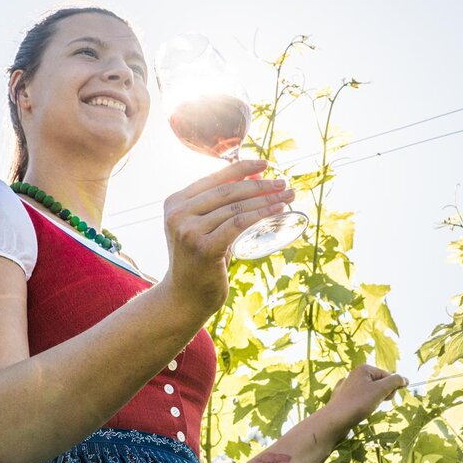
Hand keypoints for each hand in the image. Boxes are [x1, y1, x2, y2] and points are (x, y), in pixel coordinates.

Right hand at [161, 159, 294, 317]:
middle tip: (283, 183)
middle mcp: (178, 213)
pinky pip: (239, 224)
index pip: (214, 178)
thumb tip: (256, 179)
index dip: (242, 168)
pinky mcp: (203, 247)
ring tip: (287, 197)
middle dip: (260, 185)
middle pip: (228, 191)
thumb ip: (220, 207)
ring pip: (236, 208)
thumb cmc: (200, 262)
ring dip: (266, 200)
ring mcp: (188, 230)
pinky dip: (261, 215)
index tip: (266, 164)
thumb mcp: (203, 228)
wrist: (184, 298)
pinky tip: (277, 212)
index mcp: (175, 202)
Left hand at [320, 364, 407, 431]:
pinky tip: (357, 410)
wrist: (334, 420)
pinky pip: (360, 400)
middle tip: (374, 403)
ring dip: (374, 401)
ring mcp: (347, 386)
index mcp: (363, 368)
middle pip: (379, 383)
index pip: (387, 375)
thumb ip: (394, 382)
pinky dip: (363, 406)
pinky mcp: (343, 398)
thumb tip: (405, 379)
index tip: (387, 398)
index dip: (391, 388)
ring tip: (365, 408)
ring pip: (370, 392)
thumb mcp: (380, 390)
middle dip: (382, 394)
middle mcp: (354, 374)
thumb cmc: (358, 403)